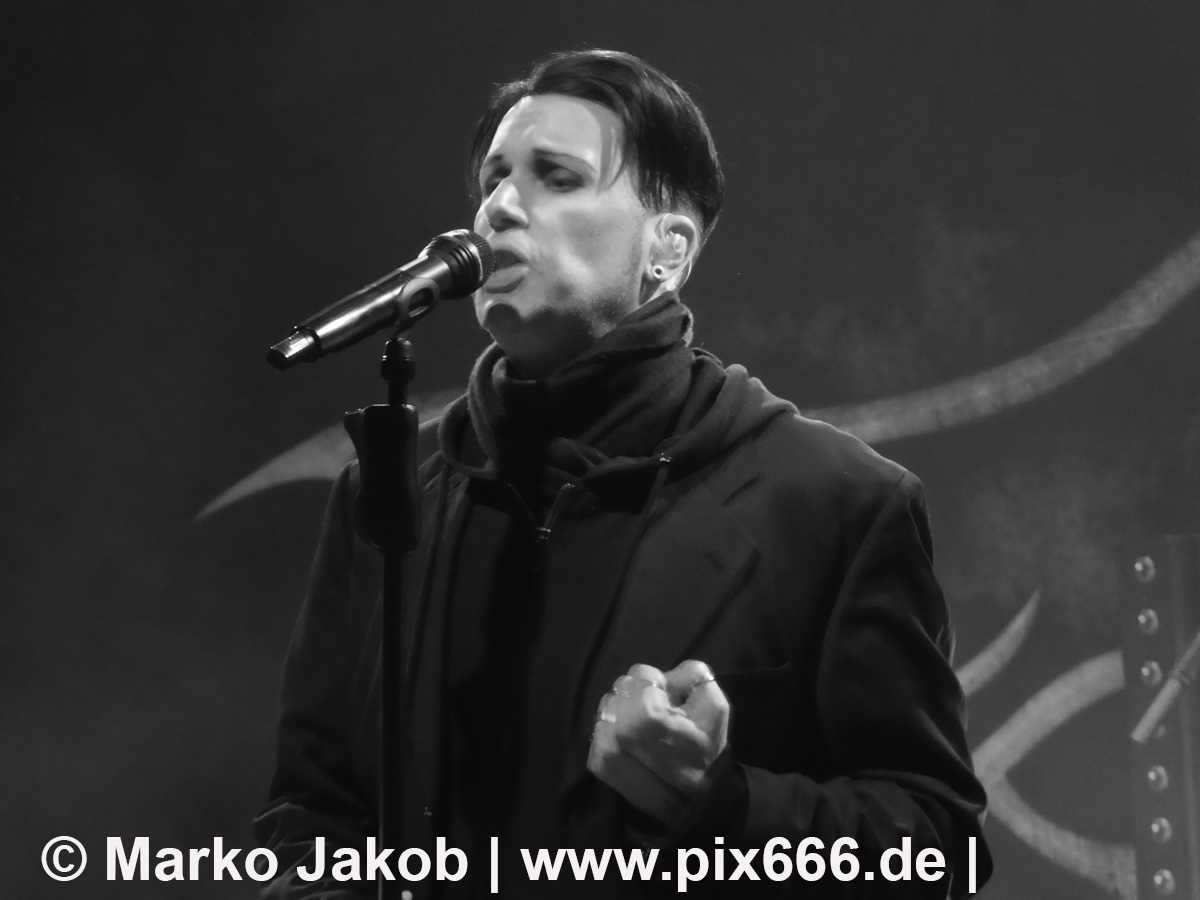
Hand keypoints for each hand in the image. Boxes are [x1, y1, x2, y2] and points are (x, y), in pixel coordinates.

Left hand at [587, 660, 729, 825]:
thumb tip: (668, 673)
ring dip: (624, 712)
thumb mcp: (715, 705)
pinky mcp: (598, 764)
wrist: (697, 801)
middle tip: (658, 716)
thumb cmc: (707, 751)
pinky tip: (632, 743)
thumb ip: (693, 674)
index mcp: (647, 714)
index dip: (660, 684)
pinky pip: (599, 728)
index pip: (641, 672)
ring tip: (646, 732)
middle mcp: (619, 729)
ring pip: (607, 706)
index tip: (671, 703)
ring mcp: (604, 749)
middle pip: (621, 687)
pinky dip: (613, 730)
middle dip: (639, 695)